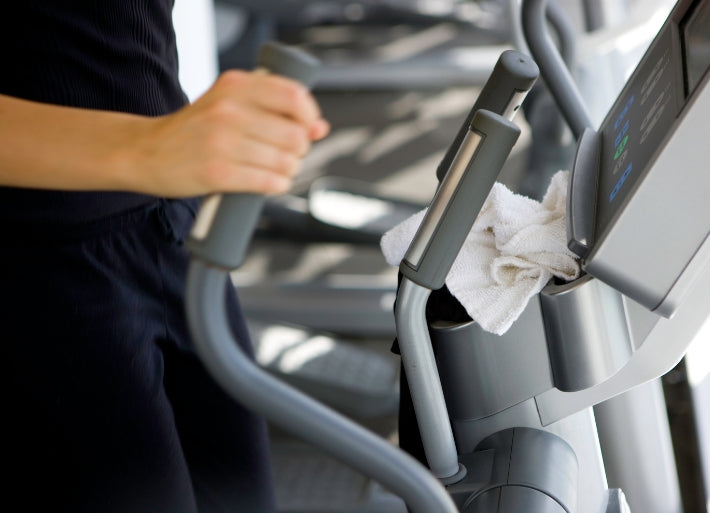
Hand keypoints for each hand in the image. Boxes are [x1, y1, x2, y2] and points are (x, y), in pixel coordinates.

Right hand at [124, 70, 329, 196]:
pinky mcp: (217, 173)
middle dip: (299, 150)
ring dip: (289, 171)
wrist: (146, 152)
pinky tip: (269, 182)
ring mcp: (222, 142)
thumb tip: (320, 127)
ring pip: (286, 161)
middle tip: (287, 154)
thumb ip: (273, 108)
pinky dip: (276, 185)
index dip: (309, 117)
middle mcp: (229, 110)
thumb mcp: (229, 103)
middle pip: (295, 135)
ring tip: (275, 170)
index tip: (307, 128)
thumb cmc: (194, 130)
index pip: (294, 97)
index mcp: (235, 85)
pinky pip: (268, 181)